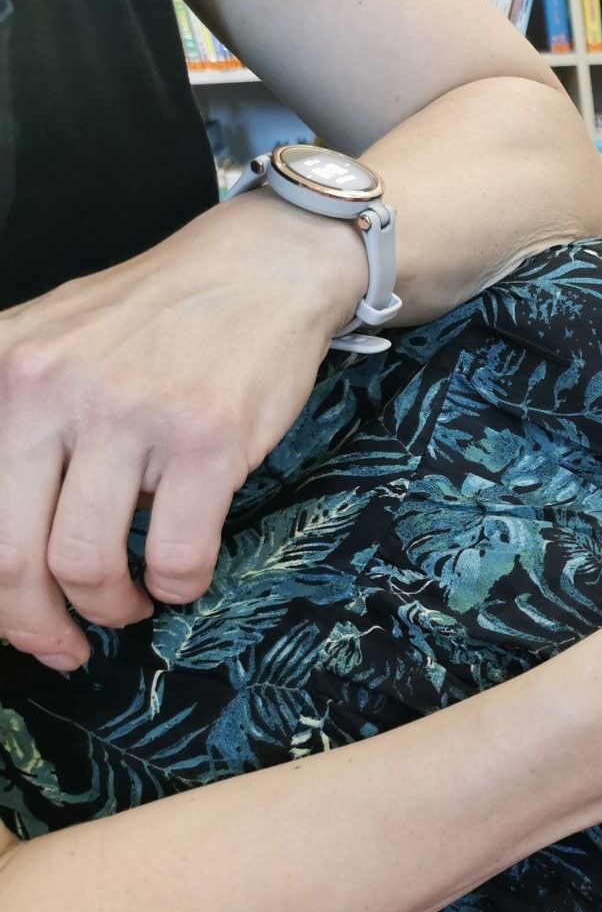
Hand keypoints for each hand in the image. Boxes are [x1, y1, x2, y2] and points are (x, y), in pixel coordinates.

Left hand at [0, 192, 363, 669]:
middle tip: (64, 643)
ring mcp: (132, 415)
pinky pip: (178, 554)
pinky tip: (182, 576)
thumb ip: (16, 419)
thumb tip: (9, 540)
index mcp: (2, 369)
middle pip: (11, 553)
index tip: (17, 624)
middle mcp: (51, 390)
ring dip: (112, 608)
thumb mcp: (53, 342)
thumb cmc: (164, 316)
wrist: (264, 268)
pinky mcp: (208, 440)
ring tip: (133, 603)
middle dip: (37, 623)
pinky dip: (179, 585)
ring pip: (88, 563)